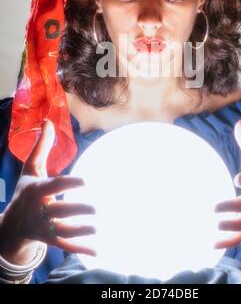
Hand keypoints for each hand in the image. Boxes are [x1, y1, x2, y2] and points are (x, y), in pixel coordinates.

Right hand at [0, 119, 95, 262]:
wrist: (12, 224)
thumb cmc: (26, 192)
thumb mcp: (31, 169)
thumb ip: (41, 147)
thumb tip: (48, 121)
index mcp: (37, 191)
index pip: (54, 187)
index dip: (69, 184)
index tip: (86, 181)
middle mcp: (40, 211)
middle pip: (59, 212)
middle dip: (76, 210)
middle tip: (95, 207)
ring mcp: (45, 228)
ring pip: (63, 232)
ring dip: (81, 231)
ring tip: (98, 227)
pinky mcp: (51, 241)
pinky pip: (65, 247)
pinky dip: (80, 250)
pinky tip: (97, 250)